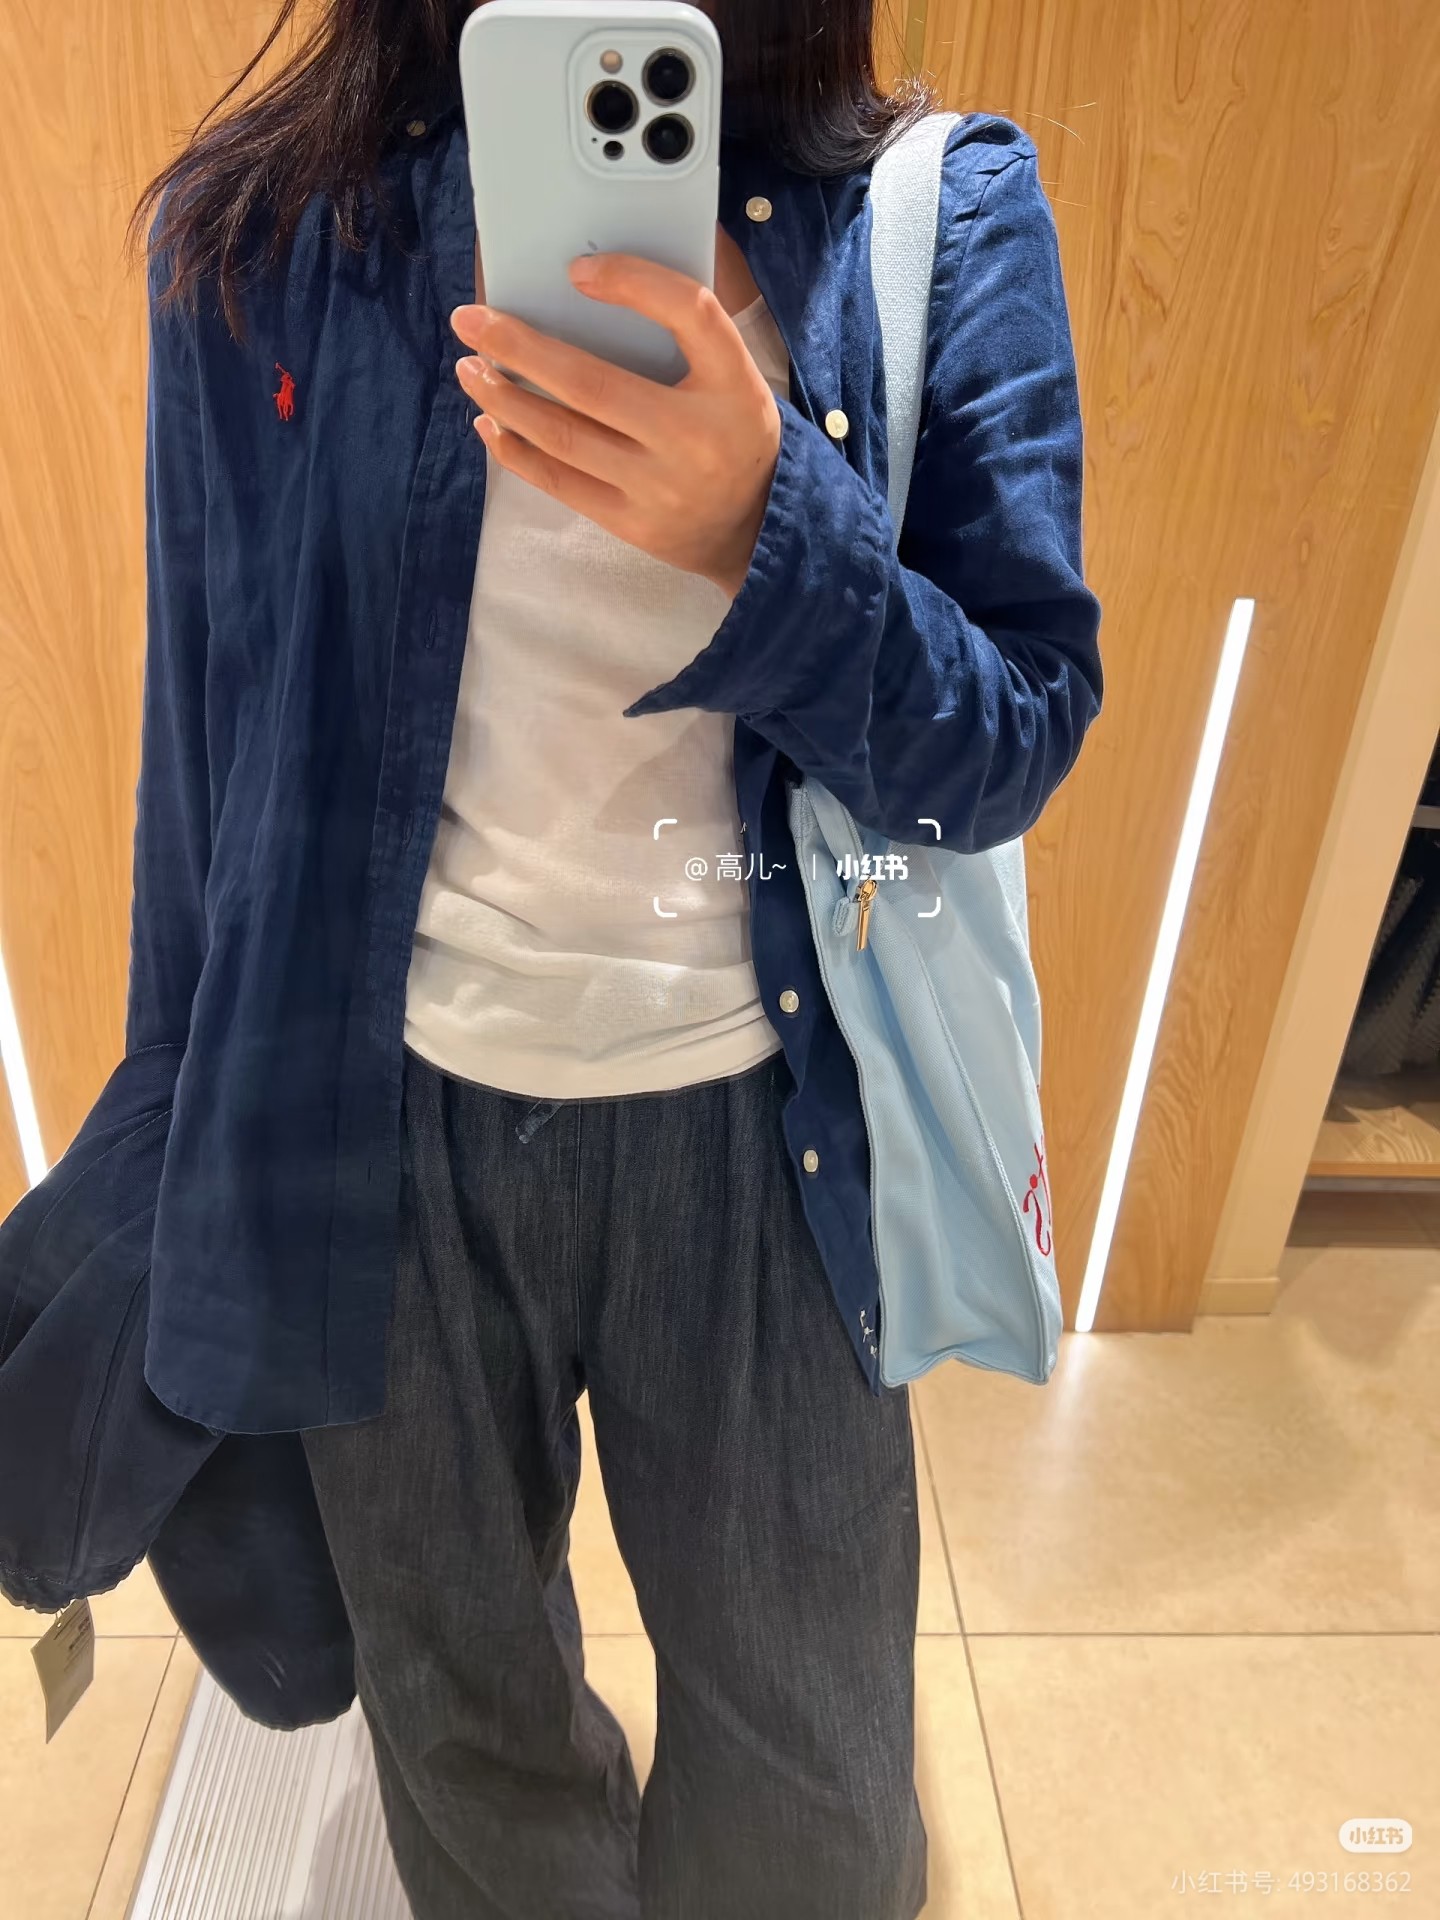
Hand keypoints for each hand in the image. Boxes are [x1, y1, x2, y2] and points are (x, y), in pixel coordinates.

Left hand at [451, 253, 781, 598]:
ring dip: (505, 399)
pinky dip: (517, 451)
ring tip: (471, 368)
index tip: (576, 270)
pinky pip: (560, 483)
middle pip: (593, 384)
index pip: (691, 313)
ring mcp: (660, 488)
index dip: (633, 283)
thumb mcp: (732, 374)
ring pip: (564, 436)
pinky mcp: (631, 523)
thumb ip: (683, 329)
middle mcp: (696, 439)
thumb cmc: (731, 433)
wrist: (755, 527)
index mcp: (733, 386)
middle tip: (470, 320)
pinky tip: (490, 423)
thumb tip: (585, 284)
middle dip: (519, 348)